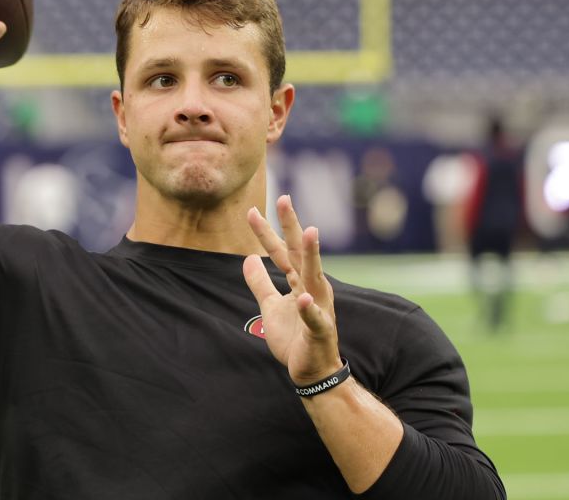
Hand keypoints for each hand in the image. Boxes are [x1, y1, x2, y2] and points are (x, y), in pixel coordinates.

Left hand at [242, 195, 341, 386]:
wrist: (311, 370)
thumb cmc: (294, 337)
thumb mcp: (270, 306)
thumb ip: (260, 283)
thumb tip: (248, 258)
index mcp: (298, 281)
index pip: (280, 252)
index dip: (266, 232)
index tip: (251, 210)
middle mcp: (311, 288)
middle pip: (298, 253)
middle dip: (291, 226)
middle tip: (284, 199)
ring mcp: (318, 307)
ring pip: (314, 276)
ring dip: (312, 255)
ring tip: (310, 232)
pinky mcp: (320, 329)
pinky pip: (314, 317)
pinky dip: (309, 308)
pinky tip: (303, 297)